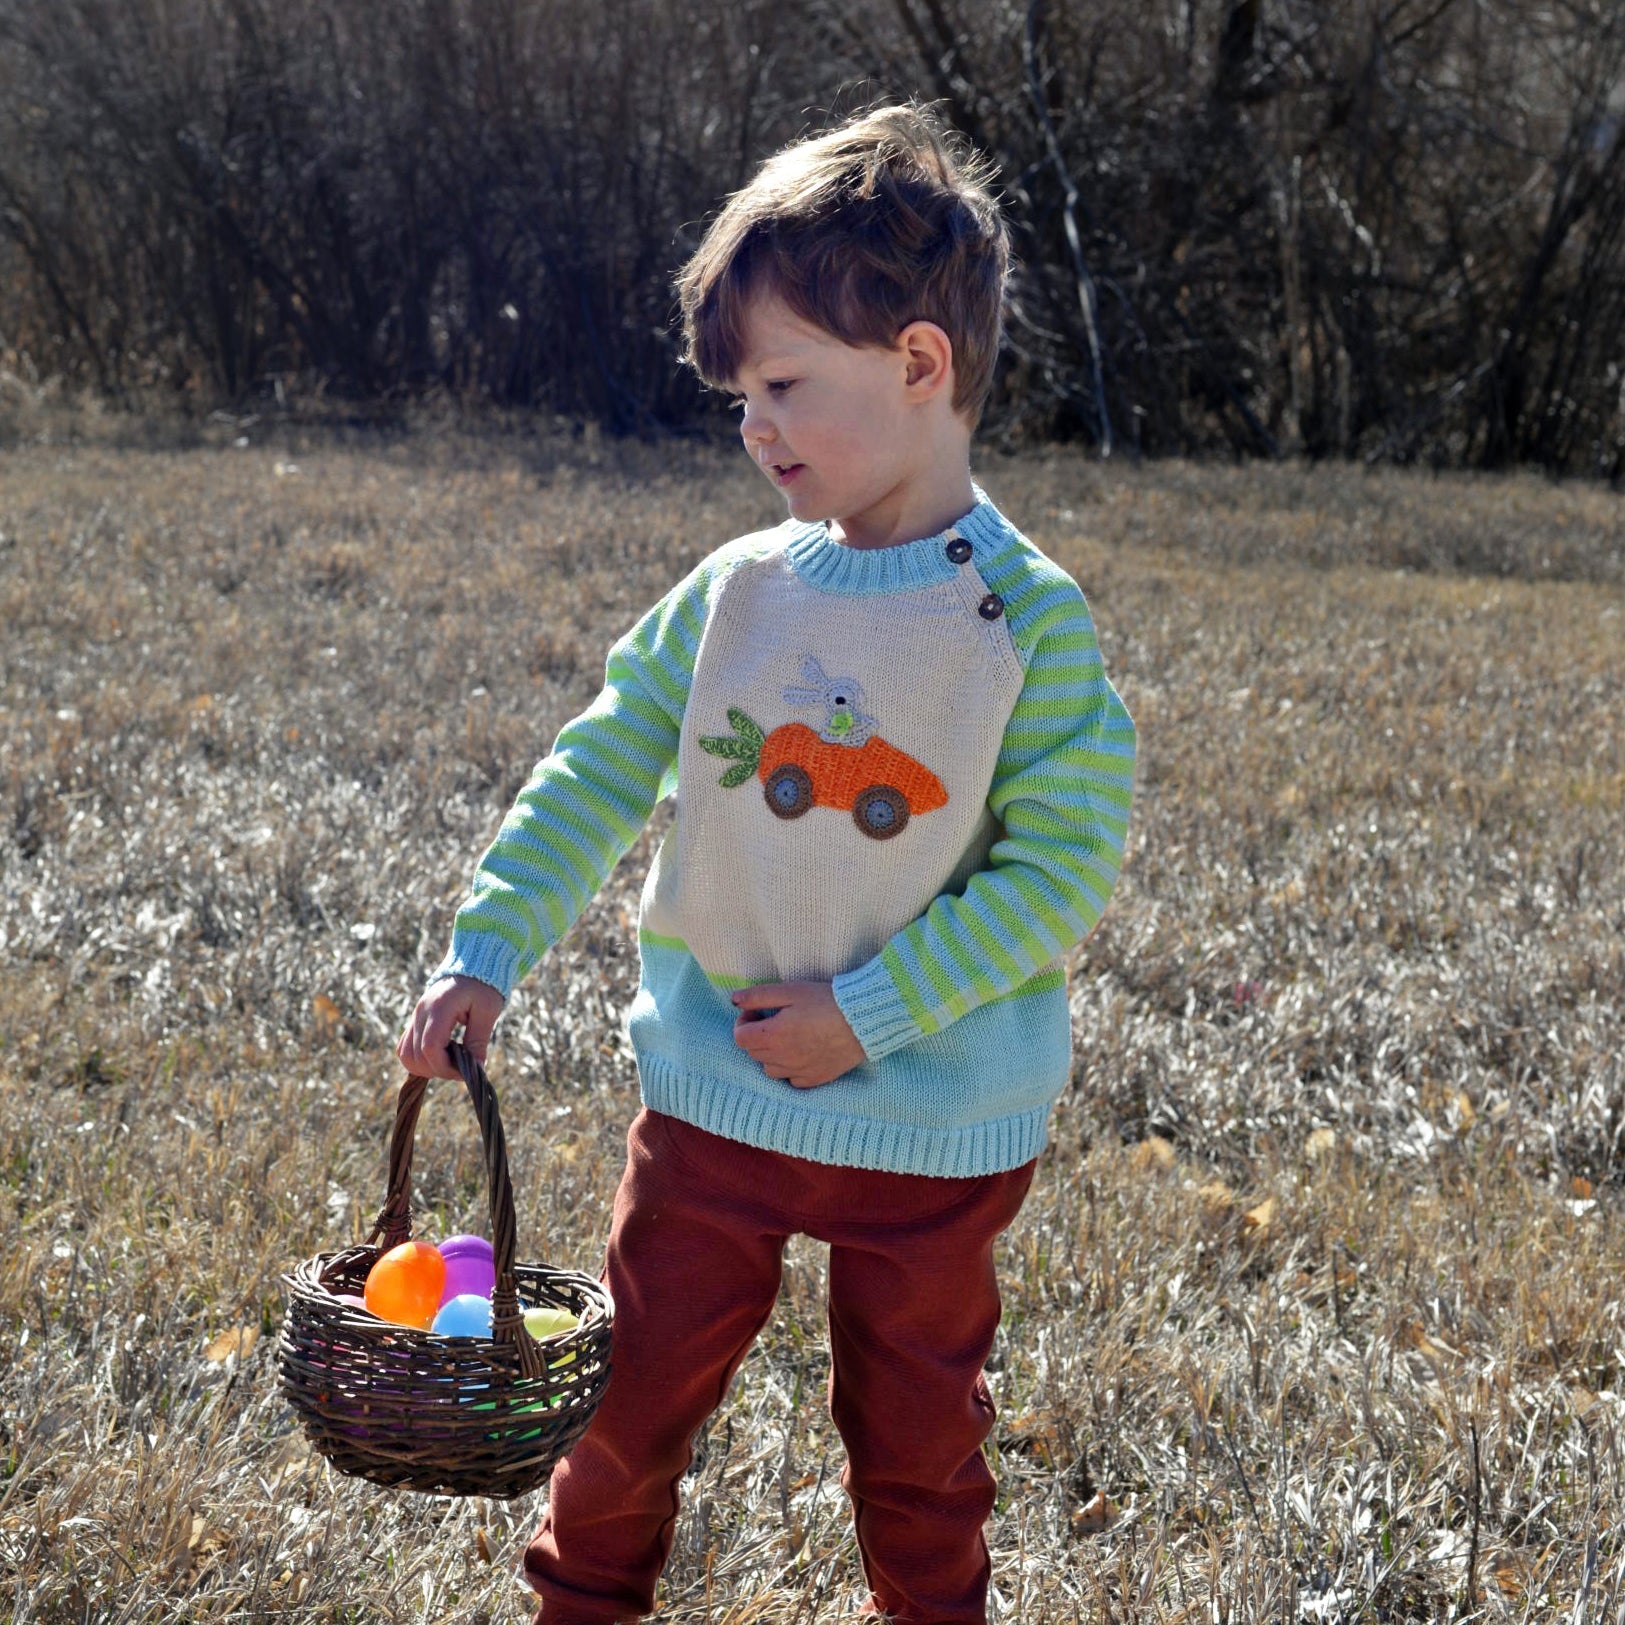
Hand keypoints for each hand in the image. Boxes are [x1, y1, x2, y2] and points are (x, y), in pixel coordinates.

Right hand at [397, 975, 505, 1080]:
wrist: (472, 966)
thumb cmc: (484, 985)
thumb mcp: (488, 1010)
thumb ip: (479, 1039)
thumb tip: (476, 1069)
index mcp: (439, 1007)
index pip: (430, 1048)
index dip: (445, 1067)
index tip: (465, 1072)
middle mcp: (421, 1012)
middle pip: (416, 1055)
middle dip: (439, 1070)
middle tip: (461, 1069)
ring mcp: (415, 1015)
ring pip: (405, 1054)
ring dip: (426, 1067)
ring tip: (451, 1063)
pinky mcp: (415, 1020)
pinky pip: (405, 1047)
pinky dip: (419, 1059)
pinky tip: (441, 1057)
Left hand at [730, 980, 866, 1089]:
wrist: (863, 1020)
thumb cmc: (825, 1001)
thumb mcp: (790, 991)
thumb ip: (758, 996)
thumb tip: (734, 1000)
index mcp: (773, 1035)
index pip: (739, 1038)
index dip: (743, 1022)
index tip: (756, 1012)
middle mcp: (782, 1058)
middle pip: (753, 1053)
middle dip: (756, 1036)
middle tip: (773, 1019)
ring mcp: (798, 1072)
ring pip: (769, 1069)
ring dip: (770, 1054)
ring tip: (787, 1037)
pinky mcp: (815, 1079)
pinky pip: (791, 1080)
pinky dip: (790, 1068)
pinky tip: (802, 1052)